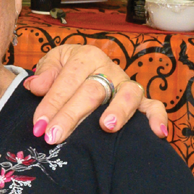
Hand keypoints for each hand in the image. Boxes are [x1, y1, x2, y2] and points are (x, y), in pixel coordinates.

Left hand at [25, 44, 169, 143]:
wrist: (82, 69)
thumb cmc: (66, 70)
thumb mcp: (52, 63)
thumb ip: (45, 74)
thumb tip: (35, 86)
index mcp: (86, 56)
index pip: (67, 81)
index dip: (51, 104)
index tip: (39, 126)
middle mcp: (109, 68)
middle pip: (92, 91)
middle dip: (71, 116)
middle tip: (54, 136)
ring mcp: (126, 84)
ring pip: (127, 94)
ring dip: (118, 111)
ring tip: (106, 127)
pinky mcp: (141, 100)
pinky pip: (154, 106)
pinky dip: (157, 118)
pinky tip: (157, 133)